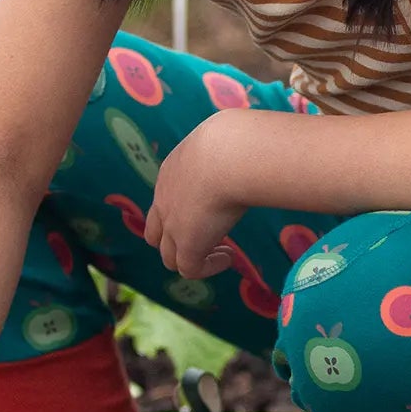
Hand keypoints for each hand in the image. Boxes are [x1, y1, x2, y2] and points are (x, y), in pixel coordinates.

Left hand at [144, 110, 250, 279]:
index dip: (183, 211)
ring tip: (224, 250)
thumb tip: (256, 145)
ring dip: (195, 257)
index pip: (165, 200)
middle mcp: (165, 201)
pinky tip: (229, 256)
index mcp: (171, 172)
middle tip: (210, 236)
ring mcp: (172, 226)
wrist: (229, 155)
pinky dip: (208, 267)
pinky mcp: (188, 246)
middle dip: (178, 240)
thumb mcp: (224, 142)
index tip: (213, 209)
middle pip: (155, 233)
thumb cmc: (236, 142)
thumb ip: (230, 149)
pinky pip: (190, 269)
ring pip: (169, 256)